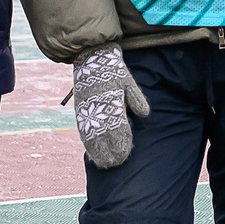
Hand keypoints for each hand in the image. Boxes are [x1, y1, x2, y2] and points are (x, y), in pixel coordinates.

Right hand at [71, 45, 147, 169]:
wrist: (91, 59)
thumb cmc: (114, 72)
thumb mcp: (128, 82)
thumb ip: (136, 99)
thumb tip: (144, 114)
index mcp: (112, 104)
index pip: (118, 129)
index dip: (121, 143)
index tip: (125, 154)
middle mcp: (98, 110)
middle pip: (104, 137)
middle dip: (110, 152)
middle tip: (116, 163)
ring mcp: (87, 112)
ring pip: (92, 137)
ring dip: (98, 152)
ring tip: (105, 164)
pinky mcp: (79, 112)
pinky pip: (83, 132)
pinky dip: (88, 144)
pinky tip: (91, 153)